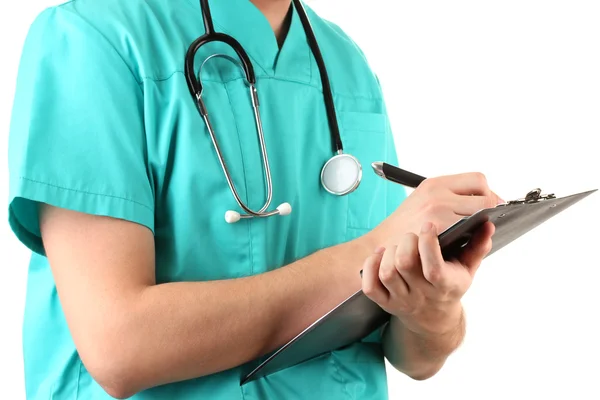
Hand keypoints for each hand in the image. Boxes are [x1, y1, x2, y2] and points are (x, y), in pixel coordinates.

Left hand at [362, 220, 494, 335]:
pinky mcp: (385, 302)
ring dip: (389, 252)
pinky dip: (371, 266)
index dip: (428, 243)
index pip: (433, 267)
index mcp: (445, 286)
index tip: (428, 225)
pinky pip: (371, 286)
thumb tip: (488, 224)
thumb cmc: (450, 285)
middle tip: (412, 235)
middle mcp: (421, 295)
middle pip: (405, 265)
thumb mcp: (468, 269)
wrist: (434, 319)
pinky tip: (381, 255)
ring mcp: (401, 300)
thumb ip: (478, 246)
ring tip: (397, 245)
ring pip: (387, 273)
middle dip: (407, 242)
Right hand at [369, 172, 502, 248]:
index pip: (478, 180)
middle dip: (488, 209)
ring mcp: (438, 211)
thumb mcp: (422, 201)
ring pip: (480, 215)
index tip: (486, 205)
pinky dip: (470, 237)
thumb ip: (450, 197)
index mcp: (434, 183)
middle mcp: (437, 193)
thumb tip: (487, 199)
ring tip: (469, 232)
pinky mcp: (439, 229)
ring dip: (480, 224)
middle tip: (481, 222)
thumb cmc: (403, 227)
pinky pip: (470, 231)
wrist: (381, 246)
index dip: (487, 193)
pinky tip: (460, 242)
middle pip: (485, 197)